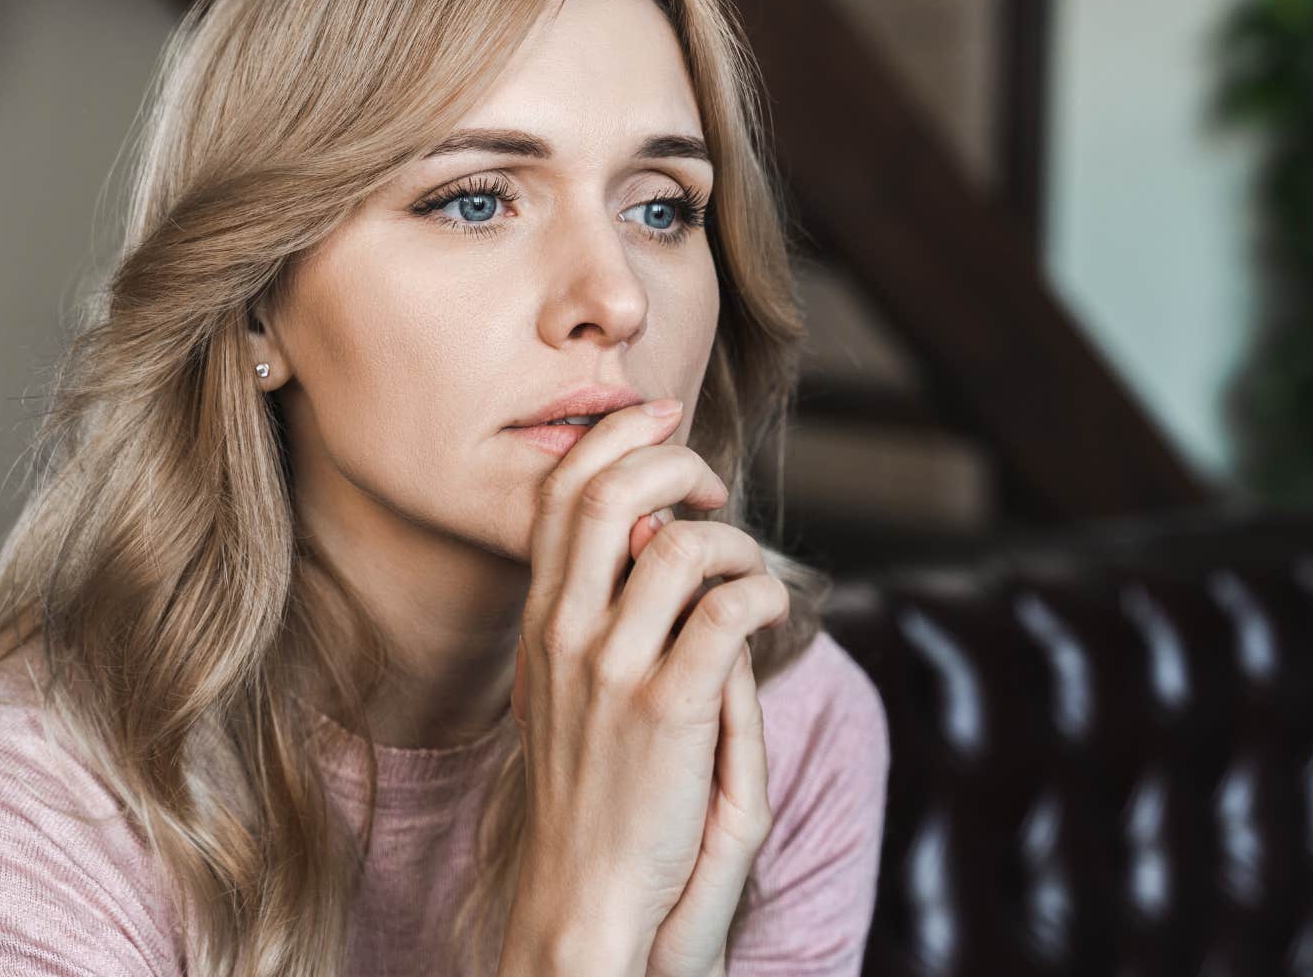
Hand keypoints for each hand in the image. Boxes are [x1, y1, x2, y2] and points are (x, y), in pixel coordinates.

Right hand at [505, 398, 785, 969]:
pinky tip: (772, 614)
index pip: (557, 494)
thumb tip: (653, 538)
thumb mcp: (566, 690)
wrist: (584, 892)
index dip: (614, 436)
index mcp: (540, 623)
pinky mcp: (668, 711)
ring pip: (681, 545)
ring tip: (752, 575)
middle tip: (714, 486)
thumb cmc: (592, 791)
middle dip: (674, 460)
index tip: (663, 420)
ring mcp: (612, 671)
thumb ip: (598, 613)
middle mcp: (564, 635)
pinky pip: (730, 609)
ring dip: (737, 542)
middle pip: (608, 494)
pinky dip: (766, 592)